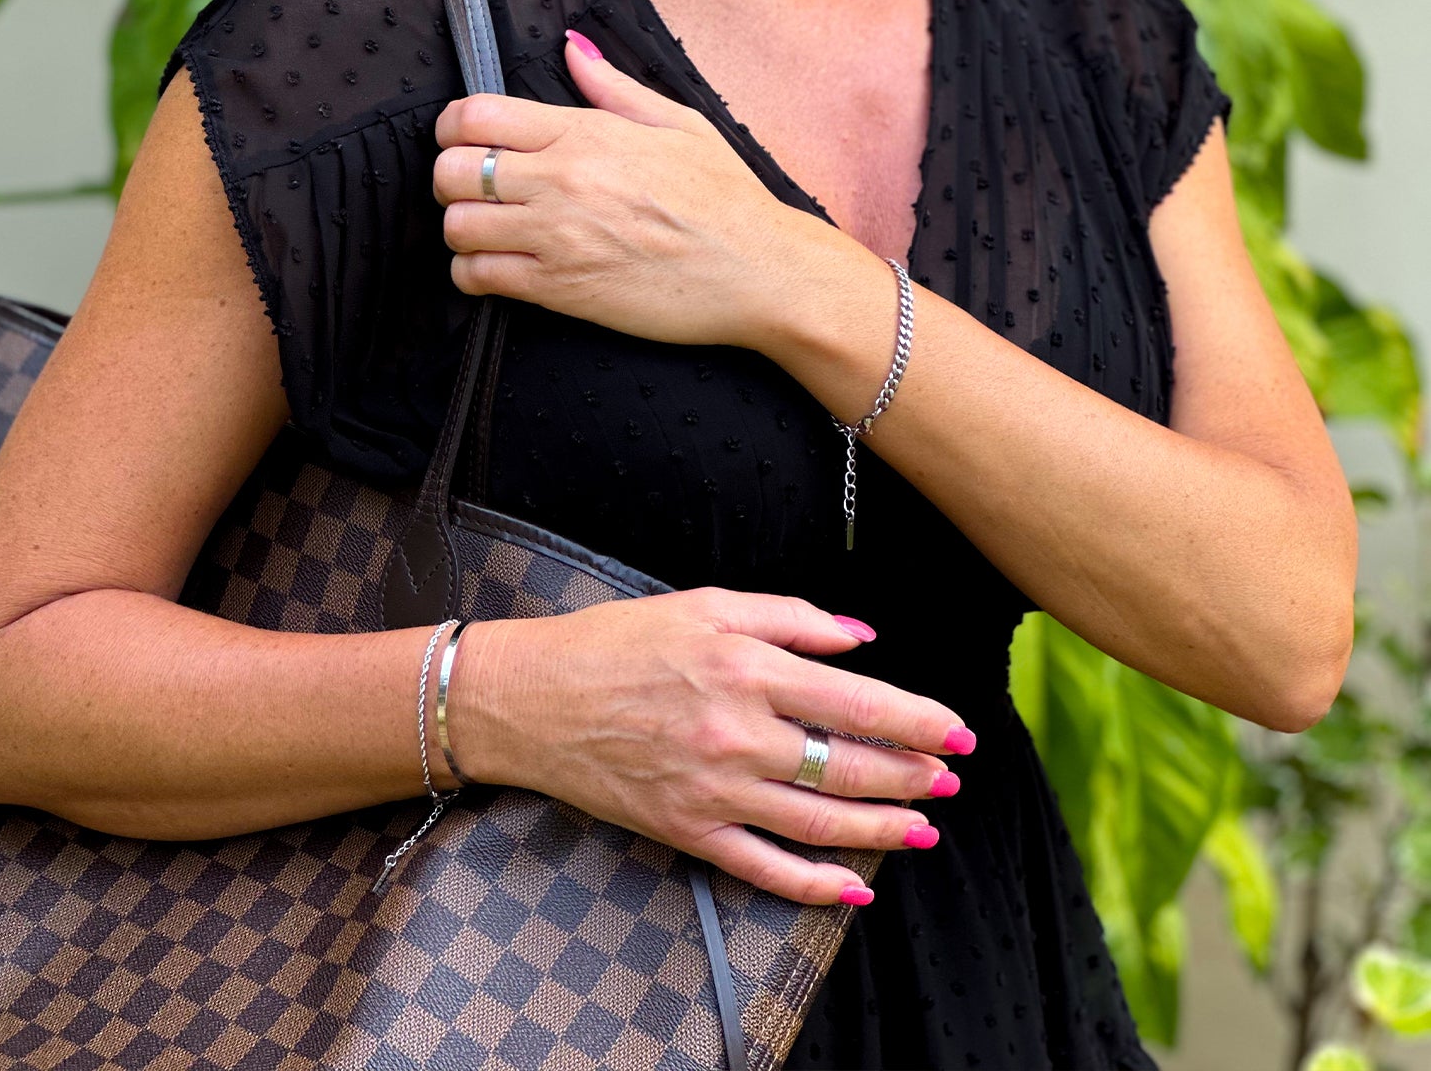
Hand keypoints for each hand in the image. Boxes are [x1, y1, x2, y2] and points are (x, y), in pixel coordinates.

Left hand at [432, 31, 825, 347]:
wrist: (759, 272)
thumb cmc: (726, 198)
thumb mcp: (679, 124)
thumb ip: (614, 87)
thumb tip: (571, 48)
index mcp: (586, 133)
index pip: (475, 115)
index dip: (452, 126)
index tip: (464, 139)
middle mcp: (563, 180)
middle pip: (452, 170)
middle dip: (451, 178)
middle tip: (476, 189)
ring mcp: (558, 237)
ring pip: (457, 226)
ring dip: (462, 229)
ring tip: (489, 231)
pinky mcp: (561, 289)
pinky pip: (479, 278)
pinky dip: (473, 275)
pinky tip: (497, 269)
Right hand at [448, 589, 970, 904]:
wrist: (533, 698)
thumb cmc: (618, 640)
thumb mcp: (705, 604)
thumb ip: (789, 617)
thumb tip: (860, 638)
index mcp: (744, 665)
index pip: (854, 699)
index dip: (916, 720)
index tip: (958, 731)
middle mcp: (736, 732)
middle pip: (846, 764)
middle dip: (912, 776)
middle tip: (951, 780)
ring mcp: (713, 789)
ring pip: (818, 820)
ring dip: (882, 829)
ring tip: (924, 828)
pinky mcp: (688, 831)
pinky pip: (764, 868)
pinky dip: (815, 884)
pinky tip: (855, 886)